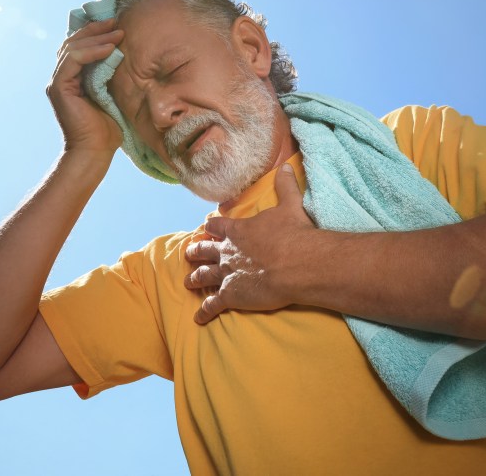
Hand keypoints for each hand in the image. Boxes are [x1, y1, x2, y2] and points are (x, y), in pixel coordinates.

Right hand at [46, 19, 123, 154]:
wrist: (96, 151)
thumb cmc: (108, 128)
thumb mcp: (112, 93)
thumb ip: (111, 74)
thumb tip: (125, 53)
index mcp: (72, 78)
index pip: (79, 46)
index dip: (95, 32)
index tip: (116, 24)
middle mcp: (62, 77)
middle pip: (73, 42)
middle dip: (95, 29)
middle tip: (116, 21)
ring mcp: (58, 82)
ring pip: (72, 47)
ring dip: (96, 38)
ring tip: (118, 33)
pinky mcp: (59, 88)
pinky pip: (73, 60)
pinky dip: (91, 51)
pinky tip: (109, 48)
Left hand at [183, 164, 319, 323]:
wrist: (297, 263)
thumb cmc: (294, 234)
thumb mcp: (290, 205)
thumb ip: (285, 186)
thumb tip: (287, 167)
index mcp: (238, 230)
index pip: (216, 225)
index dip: (211, 227)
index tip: (206, 227)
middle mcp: (227, 251)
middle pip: (204, 250)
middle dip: (195, 252)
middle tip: (188, 254)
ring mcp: (226, 274)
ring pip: (203, 277)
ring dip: (195, 279)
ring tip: (187, 282)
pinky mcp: (231, 296)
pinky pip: (212, 305)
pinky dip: (204, 312)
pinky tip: (198, 318)